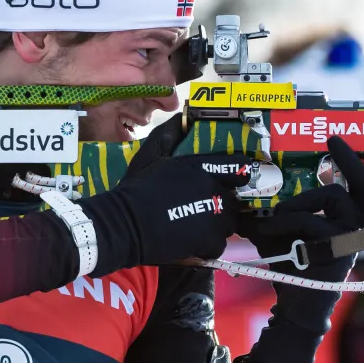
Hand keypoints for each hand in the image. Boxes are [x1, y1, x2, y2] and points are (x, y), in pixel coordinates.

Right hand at [78, 114, 250, 271]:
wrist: (125, 223)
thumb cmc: (137, 188)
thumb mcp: (150, 153)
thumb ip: (169, 134)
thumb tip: (182, 117)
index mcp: (202, 168)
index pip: (239, 167)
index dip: (238, 174)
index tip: (232, 180)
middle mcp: (214, 191)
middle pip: (233, 199)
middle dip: (222, 203)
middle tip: (201, 208)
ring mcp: (215, 217)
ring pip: (228, 222)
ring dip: (216, 224)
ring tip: (195, 226)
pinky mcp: (210, 241)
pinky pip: (219, 244)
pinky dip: (208, 245)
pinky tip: (192, 241)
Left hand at [232, 137, 363, 362]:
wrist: (295, 305)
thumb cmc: (293, 266)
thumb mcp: (285, 233)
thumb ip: (276, 212)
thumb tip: (247, 193)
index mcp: (349, 222)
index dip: (357, 165)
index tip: (335, 142)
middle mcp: (357, 229)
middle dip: (350, 161)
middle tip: (333, 144)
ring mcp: (350, 239)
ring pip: (333, 196)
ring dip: (301, 199)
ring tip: (277, 213)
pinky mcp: (336, 250)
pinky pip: (311, 221)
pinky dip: (285, 221)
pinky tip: (267, 229)